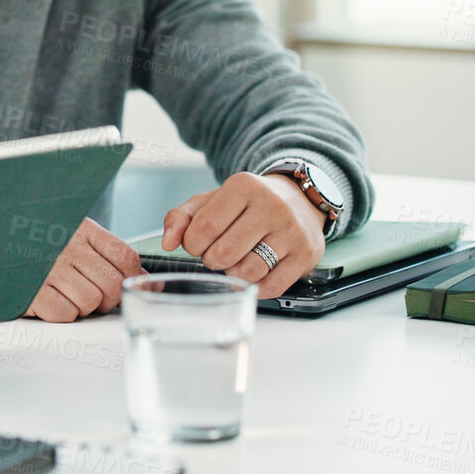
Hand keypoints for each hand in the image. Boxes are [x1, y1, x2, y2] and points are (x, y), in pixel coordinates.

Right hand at [25, 218, 145, 321]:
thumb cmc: (37, 240)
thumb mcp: (73, 233)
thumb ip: (107, 252)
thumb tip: (149, 278)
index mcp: (81, 228)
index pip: (125, 256)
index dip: (132, 276)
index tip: (125, 284)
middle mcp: (66, 246)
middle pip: (112, 284)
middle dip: (108, 298)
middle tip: (92, 294)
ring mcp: (49, 268)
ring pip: (91, 302)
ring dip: (83, 307)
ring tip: (67, 295)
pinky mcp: (32, 291)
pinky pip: (65, 313)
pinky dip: (62, 313)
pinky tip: (51, 300)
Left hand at [161, 172, 325, 298]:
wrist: (299, 198)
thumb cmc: (248, 203)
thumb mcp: (212, 200)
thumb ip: (181, 217)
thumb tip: (167, 243)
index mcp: (244, 186)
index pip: (205, 227)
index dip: (193, 244)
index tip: (197, 243)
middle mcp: (272, 205)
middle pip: (225, 252)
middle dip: (211, 259)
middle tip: (216, 253)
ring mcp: (293, 230)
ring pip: (249, 271)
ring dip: (233, 273)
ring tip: (234, 261)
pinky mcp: (307, 254)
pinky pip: (272, 286)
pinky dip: (254, 287)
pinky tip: (252, 274)